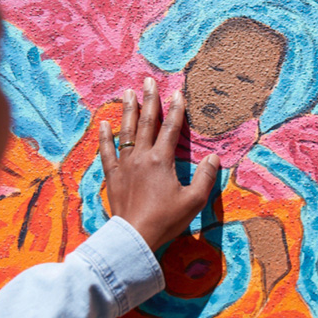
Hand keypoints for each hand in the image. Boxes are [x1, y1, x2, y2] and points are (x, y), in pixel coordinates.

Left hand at [99, 77, 219, 250]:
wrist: (135, 236)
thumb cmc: (166, 220)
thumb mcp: (193, 201)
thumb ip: (205, 178)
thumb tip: (213, 158)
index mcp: (162, 160)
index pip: (170, 129)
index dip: (176, 109)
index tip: (177, 92)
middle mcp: (141, 157)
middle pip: (146, 122)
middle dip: (149, 100)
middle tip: (148, 81)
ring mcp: (124, 165)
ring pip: (125, 131)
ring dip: (127, 111)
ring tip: (127, 93)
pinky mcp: (112, 176)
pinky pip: (106, 152)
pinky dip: (104, 137)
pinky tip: (103, 124)